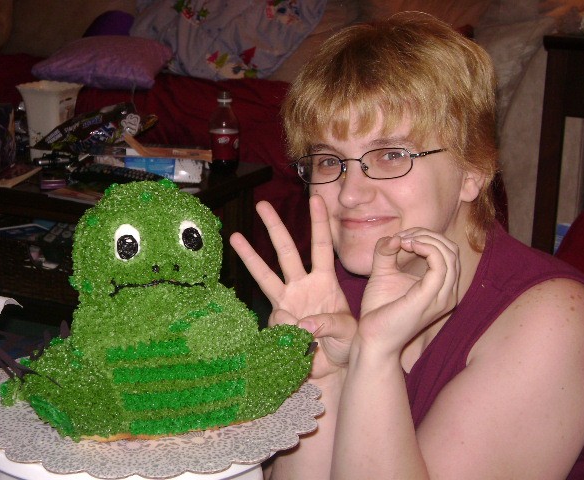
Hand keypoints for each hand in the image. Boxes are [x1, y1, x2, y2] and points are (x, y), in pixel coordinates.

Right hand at [230, 195, 355, 377]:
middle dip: (275, 228)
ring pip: (265, 276)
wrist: (332, 370)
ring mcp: (286, 303)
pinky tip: (297, 339)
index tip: (315, 199)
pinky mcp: (277, 322)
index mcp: (325, 281)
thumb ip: (328, 324)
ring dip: (250, 257)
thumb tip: (301, 323)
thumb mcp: (348, 330)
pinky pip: (275, 320)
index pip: (322, 247)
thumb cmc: (345, 345)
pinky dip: (283, 328)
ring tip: (235, 236)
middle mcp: (302, 286)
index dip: (319, 223)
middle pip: (286, 252)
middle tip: (263, 205)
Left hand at [357, 229, 459, 356]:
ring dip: (425, 239)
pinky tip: (407, 245)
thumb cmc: (379, 309)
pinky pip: (440, 265)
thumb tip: (393, 236)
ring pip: (449, 254)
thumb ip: (386, 252)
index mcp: (442, 288)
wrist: (372, 337)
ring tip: (403, 240)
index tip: (402, 237)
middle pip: (451, 250)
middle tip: (403, 237)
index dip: (427, 238)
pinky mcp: (430, 298)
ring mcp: (442, 297)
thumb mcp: (382, 273)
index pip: (448, 253)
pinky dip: (426, 248)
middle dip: (428, 235)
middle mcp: (448, 293)